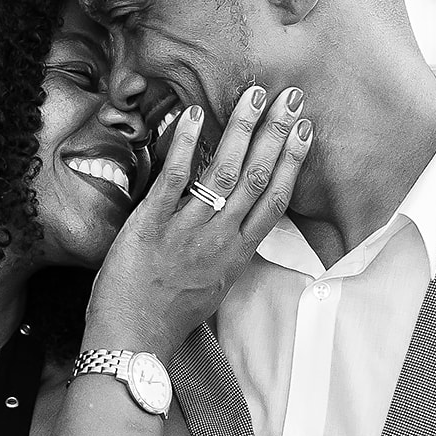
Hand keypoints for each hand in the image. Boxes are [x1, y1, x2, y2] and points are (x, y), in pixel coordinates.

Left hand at [83, 86, 312, 357]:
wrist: (132, 340)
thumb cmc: (168, 315)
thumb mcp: (213, 284)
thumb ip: (228, 250)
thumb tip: (236, 220)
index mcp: (237, 253)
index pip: (275, 200)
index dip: (292, 162)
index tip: (304, 130)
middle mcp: (219, 239)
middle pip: (257, 178)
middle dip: (275, 134)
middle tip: (290, 97)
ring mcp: (187, 230)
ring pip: (224, 173)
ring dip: (241, 130)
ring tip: (253, 95)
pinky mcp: (151, 225)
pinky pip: (173, 179)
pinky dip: (184, 145)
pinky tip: (193, 115)